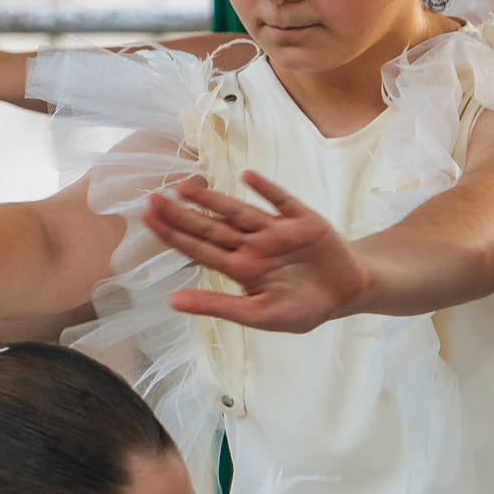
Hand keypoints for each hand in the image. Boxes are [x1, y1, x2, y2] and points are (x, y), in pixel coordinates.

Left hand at [149, 171, 371, 333]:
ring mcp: (276, 230)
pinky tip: (248, 178)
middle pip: (212, 227)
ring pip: (239, 212)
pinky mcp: (302, 220)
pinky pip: (282, 201)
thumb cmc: (302, 306)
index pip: (200, 250)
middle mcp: (253, 245)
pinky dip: (267, 190)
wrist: (346, 292)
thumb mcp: (259, 314)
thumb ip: (218, 306)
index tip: (147, 221)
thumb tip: (172, 302)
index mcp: (241, 269)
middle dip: (182, 214)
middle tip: (152, 198)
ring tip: (184, 187)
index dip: (174, 236)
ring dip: (213, 200)